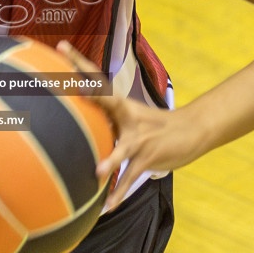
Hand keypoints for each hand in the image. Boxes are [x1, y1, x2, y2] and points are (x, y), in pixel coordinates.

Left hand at [58, 42, 211, 210]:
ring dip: (111, 162)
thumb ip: (106, 119)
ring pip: (122, 151)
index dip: (78, 62)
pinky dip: (118, 193)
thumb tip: (79, 121)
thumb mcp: (129, 117)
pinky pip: (130, 177)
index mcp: (121, 105)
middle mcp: (128, 117)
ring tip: (97, 172)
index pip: (96, 80)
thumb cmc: (154, 125)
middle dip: (89, 91)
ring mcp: (140, 139)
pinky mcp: (149, 157)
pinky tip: (106, 207)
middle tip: (73, 85)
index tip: (60, 45)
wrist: (192, 130)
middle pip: (106, 100)